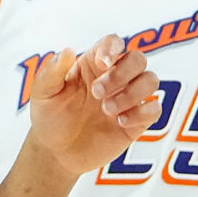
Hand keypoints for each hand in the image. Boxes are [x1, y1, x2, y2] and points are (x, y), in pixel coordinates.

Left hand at [19, 37, 161, 178]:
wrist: (56, 153)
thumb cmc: (50, 118)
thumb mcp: (43, 94)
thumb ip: (52, 72)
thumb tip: (67, 51)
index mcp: (92, 65)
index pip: (113, 43)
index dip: (113, 48)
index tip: (103, 63)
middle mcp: (115, 78)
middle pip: (137, 59)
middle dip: (121, 73)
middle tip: (97, 93)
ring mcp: (128, 99)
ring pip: (150, 80)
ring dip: (132, 93)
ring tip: (107, 110)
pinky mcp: (137, 121)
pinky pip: (154, 109)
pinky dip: (142, 113)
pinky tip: (120, 122)